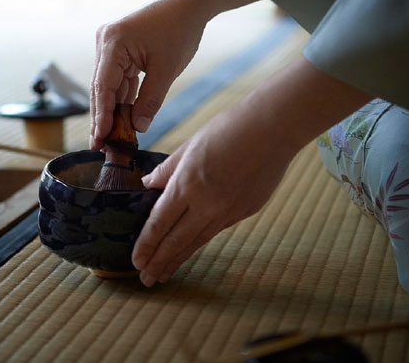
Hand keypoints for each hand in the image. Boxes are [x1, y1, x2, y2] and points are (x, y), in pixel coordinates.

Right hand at [89, 0, 205, 149]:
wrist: (189, 5)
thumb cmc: (179, 30)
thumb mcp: (167, 71)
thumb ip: (150, 101)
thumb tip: (138, 128)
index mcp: (113, 42)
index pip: (103, 86)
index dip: (102, 115)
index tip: (100, 138)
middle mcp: (105, 42)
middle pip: (101, 88)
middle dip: (102, 118)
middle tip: (98, 146)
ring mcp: (110, 46)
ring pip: (109, 87)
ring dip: (112, 111)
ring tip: (109, 139)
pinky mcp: (120, 51)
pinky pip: (119, 80)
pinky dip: (122, 100)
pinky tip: (121, 121)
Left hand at [132, 92, 296, 285]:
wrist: (274, 129)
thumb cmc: (229, 128)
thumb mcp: (190, 145)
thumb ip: (167, 169)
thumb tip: (147, 184)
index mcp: (187, 184)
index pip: (160, 222)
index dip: (146, 244)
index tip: (135, 260)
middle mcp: (207, 204)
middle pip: (177, 240)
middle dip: (159, 262)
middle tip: (145, 279)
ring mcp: (229, 211)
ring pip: (198, 241)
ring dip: (178, 259)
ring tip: (163, 274)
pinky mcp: (246, 212)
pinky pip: (216, 230)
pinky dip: (200, 242)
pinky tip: (191, 248)